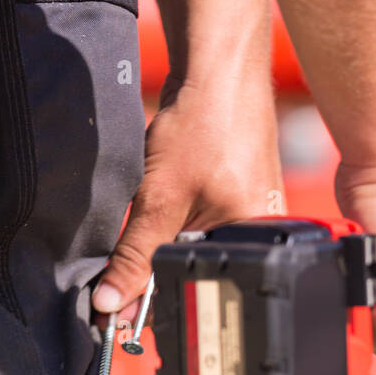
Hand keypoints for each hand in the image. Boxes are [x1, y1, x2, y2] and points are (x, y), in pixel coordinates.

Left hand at [91, 76, 282, 326]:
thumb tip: (112, 303)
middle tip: (138, 234)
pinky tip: (176, 193)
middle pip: (199, 275)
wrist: (220, 71)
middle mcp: (263, 239)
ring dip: (169, 240)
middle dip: (161, 267)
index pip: (198, 293)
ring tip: (166, 200)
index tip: (118, 303)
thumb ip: (135, 256)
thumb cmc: (204, 127)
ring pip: (197, 251)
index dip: (155, 301)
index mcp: (256, 248)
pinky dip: (180, 220)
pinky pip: (204, 228)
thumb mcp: (159, 201)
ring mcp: (256, 219)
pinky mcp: (244, 201)